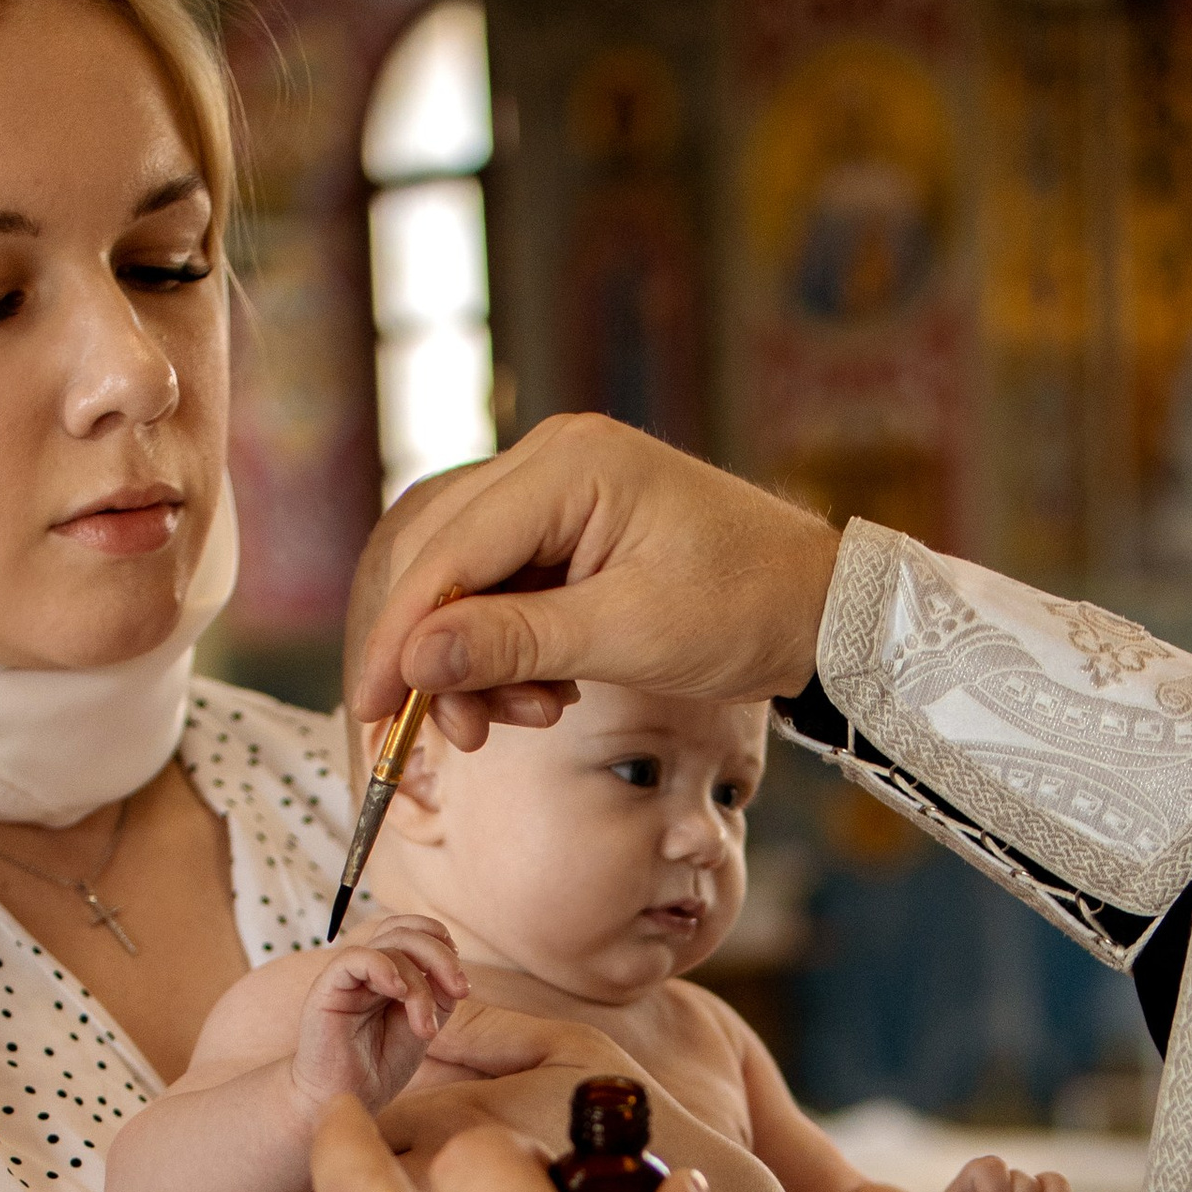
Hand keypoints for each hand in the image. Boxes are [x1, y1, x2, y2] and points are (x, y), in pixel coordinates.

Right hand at [292, 921, 467, 1112]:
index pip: (412, 931)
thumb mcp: (423, 1027)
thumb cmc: (380, 1067)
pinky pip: (354, 958)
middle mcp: (367, 969)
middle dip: (441, 956)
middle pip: (404, 932)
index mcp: (388, 973)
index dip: (441, 942)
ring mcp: (347, 976)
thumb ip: (438, 995)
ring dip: (419, 984)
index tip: (460, 981)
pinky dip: (382, 968)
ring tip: (425, 1027)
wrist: (346, 1099)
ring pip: (388, 946)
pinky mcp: (327, 988)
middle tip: (461, 991)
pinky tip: (398, 993)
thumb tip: (451, 971)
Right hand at [344, 417, 841, 747]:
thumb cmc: (743, 611)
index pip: (448, 546)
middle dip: (430, 650)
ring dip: (470, 660)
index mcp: (569, 463)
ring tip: (518, 720)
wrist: (816, 609)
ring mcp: (554, 493)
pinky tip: (541, 696)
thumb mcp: (627, 637)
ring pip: (461, 578)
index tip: (375, 705)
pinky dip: (502, 653)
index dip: (403, 632)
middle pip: (436, 553)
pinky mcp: (563, 533)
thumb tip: (415, 663)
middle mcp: (550, 461)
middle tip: (447, 730)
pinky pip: (498, 591)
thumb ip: (516, 644)